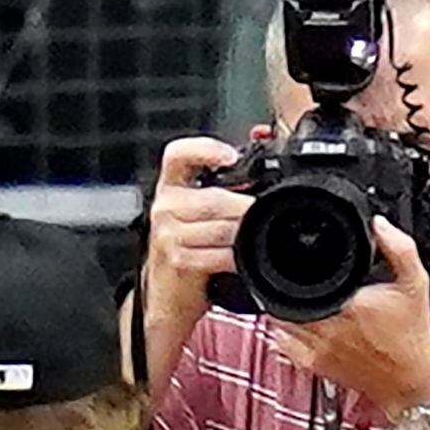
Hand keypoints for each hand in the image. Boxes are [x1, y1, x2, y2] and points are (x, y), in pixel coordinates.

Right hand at [145, 133, 254, 289]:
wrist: (169, 287)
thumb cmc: (188, 242)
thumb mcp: (197, 205)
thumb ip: (221, 179)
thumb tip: (259, 143)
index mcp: (171, 183)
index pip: (178, 154)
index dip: (204, 150)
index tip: (231, 157)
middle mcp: (165, 206)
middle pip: (213, 199)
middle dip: (245, 207)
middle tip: (264, 211)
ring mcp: (167, 234)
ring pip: (220, 228)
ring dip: (244, 234)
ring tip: (255, 235)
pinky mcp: (177, 260)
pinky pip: (217, 254)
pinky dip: (236, 257)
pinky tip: (242, 257)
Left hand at [270, 216, 429, 423]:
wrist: (410, 379)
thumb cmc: (411, 335)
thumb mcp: (414, 284)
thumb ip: (400, 249)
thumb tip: (379, 225)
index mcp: (348, 306)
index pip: (301, 280)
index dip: (293, 264)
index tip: (298, 258)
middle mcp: (327, 329)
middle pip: (282, 300)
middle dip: (284, 285)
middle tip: (293, 275)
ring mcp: (317, 349)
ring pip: (278, 322)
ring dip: (280, 308)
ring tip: (294, 295)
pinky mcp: (313, 365)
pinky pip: (283, 345)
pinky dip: (281, 332)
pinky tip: (294, 322)